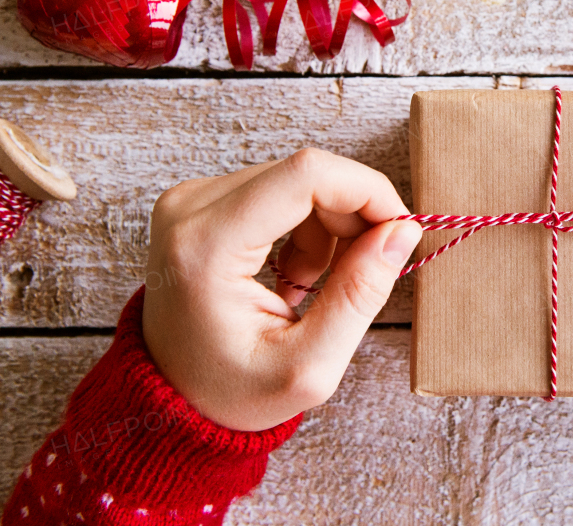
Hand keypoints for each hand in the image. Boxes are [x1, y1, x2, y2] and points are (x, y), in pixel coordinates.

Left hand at [142, 149, 421, 430]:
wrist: (170, 400)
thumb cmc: (233, 392)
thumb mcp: (309, 367)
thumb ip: (359, 296)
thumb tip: (402, 231)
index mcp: (206, 247)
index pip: (306, 175)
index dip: (368, 192)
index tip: (400, 232)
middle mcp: (189, 210)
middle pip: (304, 173)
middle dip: (352, 216)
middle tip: (363, 272)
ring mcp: (190, 200)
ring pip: (295, 179)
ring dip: (327, 227)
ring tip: (315, 286)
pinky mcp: (199, 201)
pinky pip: (277, 189)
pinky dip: (303, 226)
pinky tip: (293, 274)